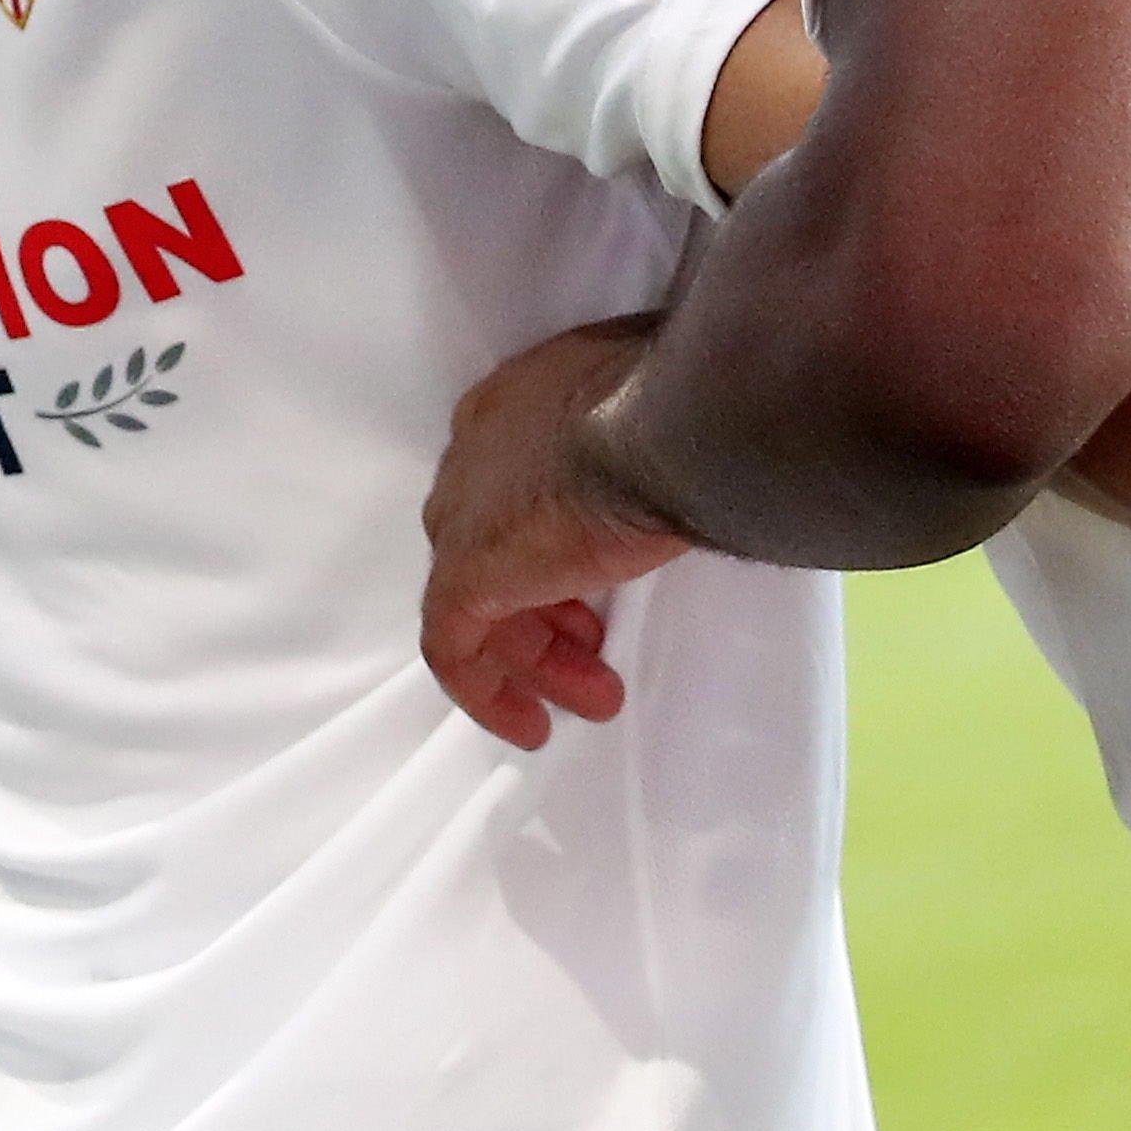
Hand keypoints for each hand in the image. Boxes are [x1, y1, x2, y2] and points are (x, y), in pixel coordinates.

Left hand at [418, 316, 691, 749]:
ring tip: (595, 697)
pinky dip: (483, 689)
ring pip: (479, 597)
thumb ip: (640, 449)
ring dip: (535, 655)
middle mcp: (476, 451)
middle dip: (549, 609)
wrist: (661, 430)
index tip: (599, 588)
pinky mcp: (465, 571)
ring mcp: (464, 511)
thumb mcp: (655, 419)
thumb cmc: (679, 413)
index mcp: (516, 405)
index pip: (514, 485)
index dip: (555, 546)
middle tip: (599, 651)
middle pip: (496, 544)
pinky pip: (452, 642)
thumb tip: (677, 470)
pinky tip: (529, 726)